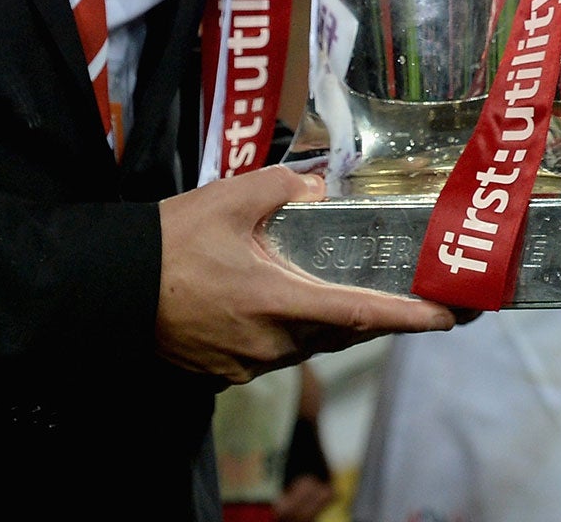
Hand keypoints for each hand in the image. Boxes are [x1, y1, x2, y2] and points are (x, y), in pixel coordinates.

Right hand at [156, 166, 453, 382]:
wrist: (109, 289)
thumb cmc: (171, 244)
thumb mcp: (230, 197)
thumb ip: (284, 187)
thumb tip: (317, 190)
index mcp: (279, 303)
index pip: (362, 314)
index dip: (412, 317)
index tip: (451, 316)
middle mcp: (272, 343)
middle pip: (340, 331)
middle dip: (376, 314)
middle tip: (411, 295)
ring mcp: (249, 364)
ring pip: (308, 342)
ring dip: (327, 318)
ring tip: (341, 286)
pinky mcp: (227, 372)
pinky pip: (274, 350)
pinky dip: (287, 326)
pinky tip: (275, 298)